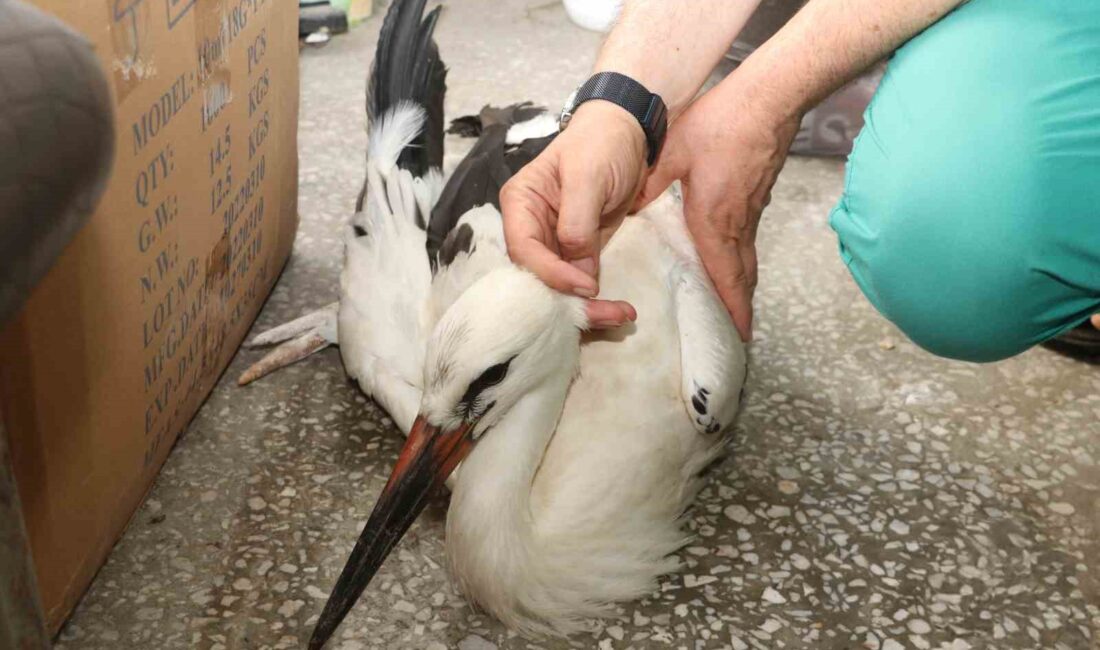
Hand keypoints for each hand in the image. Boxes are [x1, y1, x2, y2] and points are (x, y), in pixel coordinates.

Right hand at [501, 101, 644, 327]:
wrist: (629, 134)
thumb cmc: (602, 143)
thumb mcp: (588, 176)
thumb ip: (577, 223)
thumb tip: (579, 273)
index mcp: (521, 205)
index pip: (524, 251)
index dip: (552, 275)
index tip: (588, 286)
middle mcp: (530, 229)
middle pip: (538, 278)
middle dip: (569, 302)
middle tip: (608, 316)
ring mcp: (554, 244)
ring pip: (559, 288)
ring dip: (587, 308)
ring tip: (620, 316)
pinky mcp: (578, 253)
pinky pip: (580, 284)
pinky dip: (597, 300)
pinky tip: (619, 311)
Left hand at [636, 78, 799, 340]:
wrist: (769, 96)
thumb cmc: (720, 122)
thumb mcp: (671, 153)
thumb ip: (647, 185)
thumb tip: (625, 210)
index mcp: (715, 220)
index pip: (726, 277)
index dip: (733, 309)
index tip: (739, 336)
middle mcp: (738, 224)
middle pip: (743, 277)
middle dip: (740, 308)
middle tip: (737, 334)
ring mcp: (752, 211)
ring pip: (747, 260)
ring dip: (741, 287)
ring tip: (734, 308)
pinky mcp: (757, 197)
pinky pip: (748, 241)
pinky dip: (742, 262)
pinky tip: (729, 261)